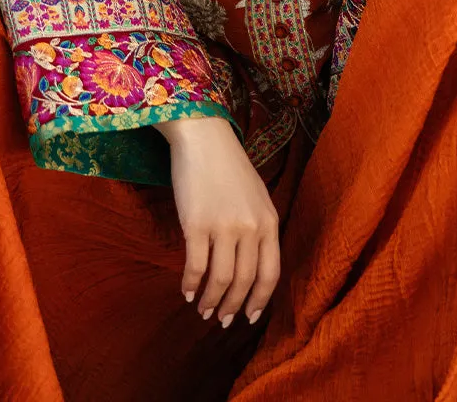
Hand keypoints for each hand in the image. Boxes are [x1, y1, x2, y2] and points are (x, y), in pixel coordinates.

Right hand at [155, 115, 280, 328]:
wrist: (203, 136)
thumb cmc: (227, 166)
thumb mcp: (255, 196)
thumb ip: (258, 227)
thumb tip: (249, 267)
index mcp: (269, 221)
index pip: (270, 273)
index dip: (260, 300)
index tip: (250, 317)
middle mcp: (251, 227)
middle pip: (244, 281)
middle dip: (233, 307)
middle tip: (222, 320)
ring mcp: (224, 226)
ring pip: (221, 280)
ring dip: (211, 301)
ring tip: (202, 310)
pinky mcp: (197, 224)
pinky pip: (196, 266)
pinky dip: (190, 284)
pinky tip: (186, 291)